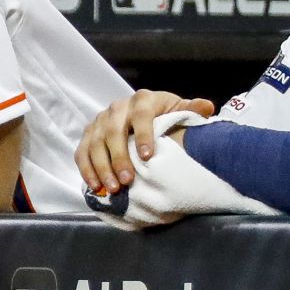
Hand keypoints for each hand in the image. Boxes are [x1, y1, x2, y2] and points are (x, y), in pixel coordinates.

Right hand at [75, 89, 214, 194]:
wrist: (144, 116)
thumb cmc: (165, 116)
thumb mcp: (179, 111)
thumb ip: (192, 110)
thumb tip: (207, 108)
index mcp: (143, 100)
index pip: (141, 115)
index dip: (143, 135)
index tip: (147, 157)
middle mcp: (118, 107)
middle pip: (113, 131)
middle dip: (119, 158)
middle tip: (127, 181)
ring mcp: (100, 121)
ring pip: (94, 143)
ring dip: (102, 168)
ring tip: (113, 189)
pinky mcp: (89, 135)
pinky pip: (82, 152)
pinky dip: (87, 170)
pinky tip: (95, 186)